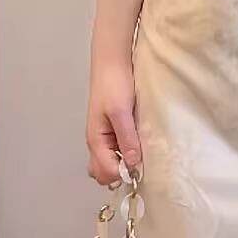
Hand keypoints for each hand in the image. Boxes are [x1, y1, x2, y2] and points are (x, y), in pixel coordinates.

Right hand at [86, 56, 141, 184]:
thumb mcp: (122, 112)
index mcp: (96, 140)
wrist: (112, 63)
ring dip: (121, 166)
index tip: (142, 169)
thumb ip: (127, 138)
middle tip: (139, 165)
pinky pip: (114, 152)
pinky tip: (137, 147)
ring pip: (107, 164)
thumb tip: (133, 164)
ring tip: (139, 156)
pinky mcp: (111, 130)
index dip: (124, 174)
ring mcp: (103, 137)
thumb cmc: (114, 84)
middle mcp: (96, 142)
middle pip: (102, 173)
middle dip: (119, 174)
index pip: (106, 172)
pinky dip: (123, 156)